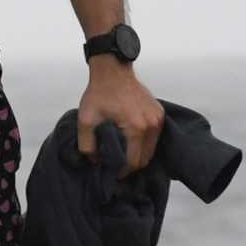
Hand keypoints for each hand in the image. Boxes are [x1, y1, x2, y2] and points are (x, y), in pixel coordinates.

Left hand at [76, 59, 162, 176]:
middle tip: (118, 168)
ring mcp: (158, 118)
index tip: (114, 174)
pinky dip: (145, 144)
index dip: (124, 172)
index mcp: (136, 128)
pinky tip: (132, 144)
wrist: (112, 71)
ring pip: (152, 149)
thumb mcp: (85, 120)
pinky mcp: (159, 113)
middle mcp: (151, 124)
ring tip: (124, 157)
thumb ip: (87, 145)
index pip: (135, 161)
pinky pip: (155, 137)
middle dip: (132, 166)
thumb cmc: (98, 94)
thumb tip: (95, 162)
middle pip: (146, 158)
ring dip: (139, 156)